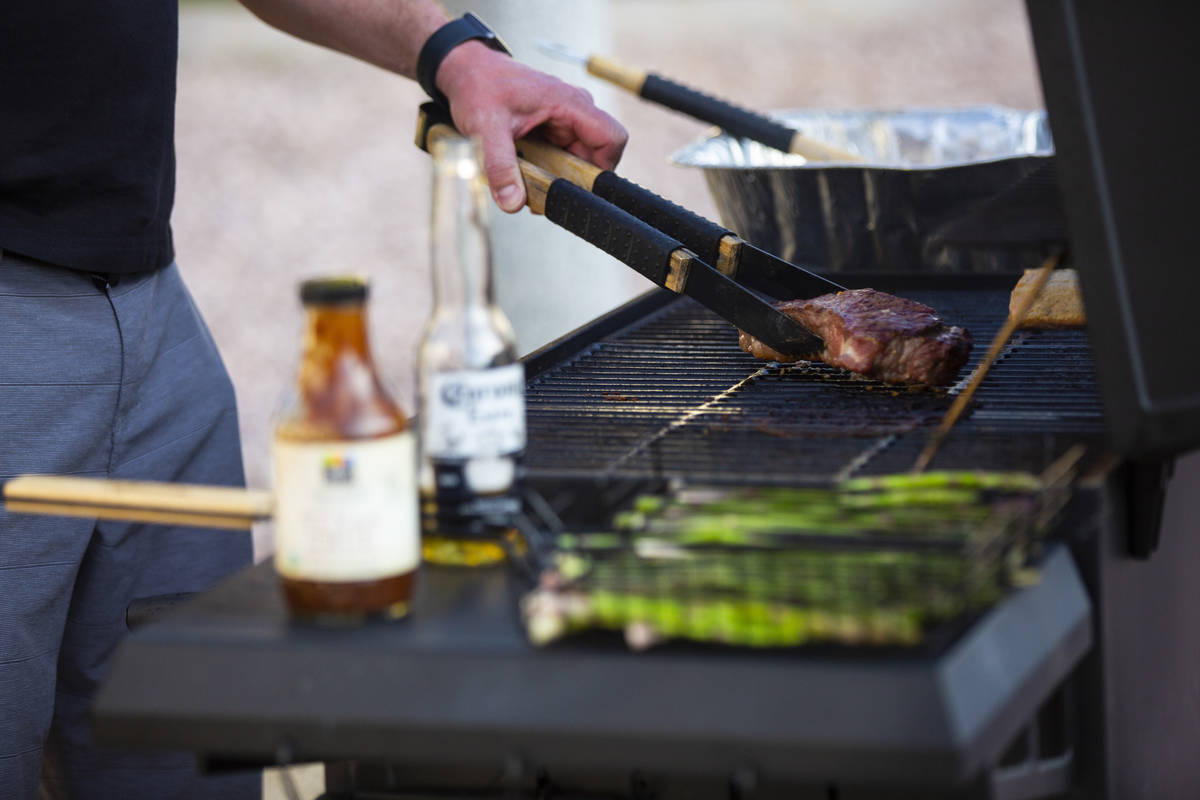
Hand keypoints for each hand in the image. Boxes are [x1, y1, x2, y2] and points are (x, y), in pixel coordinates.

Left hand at [436, 42, 627, 212]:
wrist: (467, 72)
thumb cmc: (479, 86)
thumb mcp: (486, 128)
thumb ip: (500, 166)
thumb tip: (512, 202)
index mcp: (570, 103)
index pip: (612, 138)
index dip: (604, 170)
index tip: (578, 190)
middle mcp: (574, 112)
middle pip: (594, 159)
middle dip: (572, 183)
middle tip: (541, 198)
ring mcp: (565, 122)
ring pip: (577, 163)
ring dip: (556, 181)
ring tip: (526, 187)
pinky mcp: (553, 132)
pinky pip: (561, 161)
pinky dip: (546, 174)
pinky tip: (522, 177)